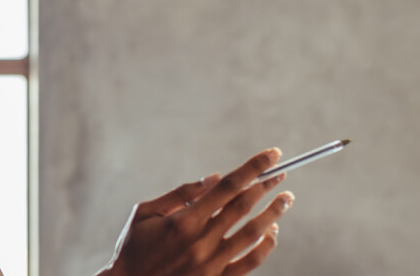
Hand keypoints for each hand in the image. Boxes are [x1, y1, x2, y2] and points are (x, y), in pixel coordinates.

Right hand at [99, 149, 295, 275]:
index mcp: (184, 221)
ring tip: (285, 199)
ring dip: (273, 212)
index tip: (271, 155)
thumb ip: (180, 194)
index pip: (228, 186)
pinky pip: (252, 262)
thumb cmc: (133, 249)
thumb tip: (214, 178)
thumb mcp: (145, 214)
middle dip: (266, 185)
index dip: (253, 167)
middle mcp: (201, 241)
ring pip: (254, 233)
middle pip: (244, 205)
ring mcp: (212, 264)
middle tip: (281, 174)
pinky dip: (267, 245)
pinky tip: (272, 232)